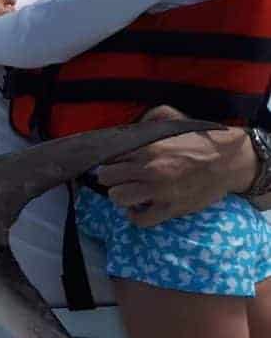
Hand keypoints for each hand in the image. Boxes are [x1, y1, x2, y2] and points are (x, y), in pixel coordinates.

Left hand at [95, 105, 253, 225]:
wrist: (229, 162)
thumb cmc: (201, 141)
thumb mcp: (176, 120)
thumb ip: (152, 117)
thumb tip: (135, 123)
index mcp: (148, 148)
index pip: (110, 156)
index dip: (110, 159)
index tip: (115, 162)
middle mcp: (149, 170)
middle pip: (106, 177)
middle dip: (110, 177)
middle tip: (119, 177)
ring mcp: (159, 192)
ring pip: (118, 198)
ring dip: (120, 195)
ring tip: (129, 191)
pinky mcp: (170, 209)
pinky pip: (140, 220)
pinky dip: (136, 216)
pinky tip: (140, 207)